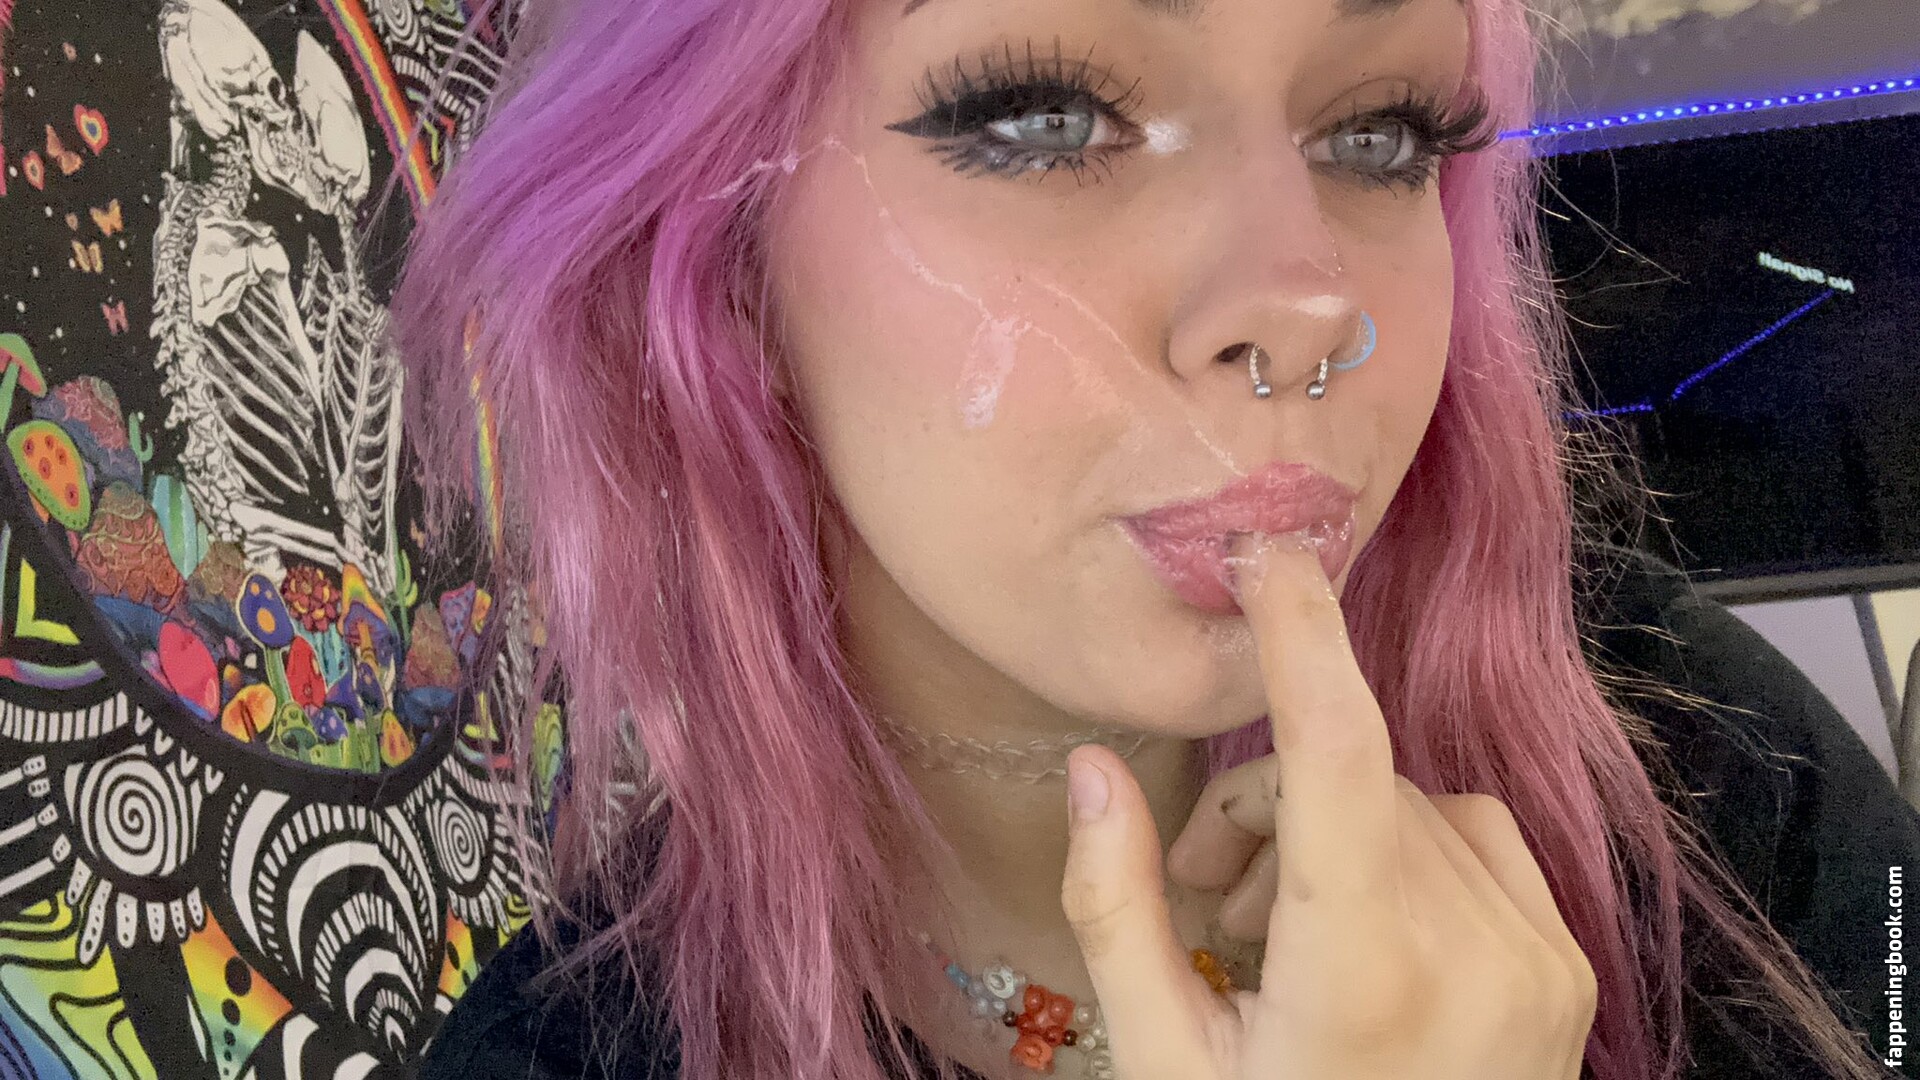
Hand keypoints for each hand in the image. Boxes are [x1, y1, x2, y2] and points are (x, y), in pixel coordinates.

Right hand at [1059, 534, 1596, 1079]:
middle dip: (1262, 807)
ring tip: (1272, 935)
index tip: (1260, 554)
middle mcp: (1476, 950)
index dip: (1298, 632)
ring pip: (1412, 803)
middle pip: (1351, 780)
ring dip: (1330, 832)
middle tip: (1202, 897)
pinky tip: (1358, 935)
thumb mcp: (1159, 1060)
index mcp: (1366, 971)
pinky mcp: (1568, 968)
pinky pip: (1475, 841)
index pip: (1339, 749)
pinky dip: (1404, 854)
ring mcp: (1540, 959)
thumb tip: (1091, 768)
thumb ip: (1116, 908)